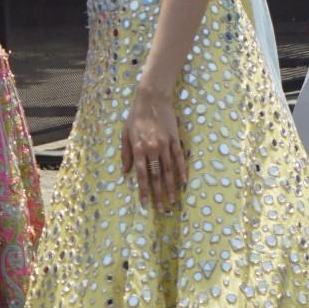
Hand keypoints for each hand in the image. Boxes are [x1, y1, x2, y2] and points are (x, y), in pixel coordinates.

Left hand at [121, 81, 186, 211]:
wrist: (152, 99)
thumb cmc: (136, 117)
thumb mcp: (125, 134)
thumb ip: (126, 154)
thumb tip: (126, 172)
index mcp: (138, 149)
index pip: (141, 175)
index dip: (143, 190)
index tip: (145, 203)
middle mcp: (152, 149)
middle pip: (156, 176)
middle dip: (157, 193)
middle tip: (159, 208)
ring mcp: (165, 144)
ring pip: (168, 170)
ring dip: (170, 186)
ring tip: (172, 200)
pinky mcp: (175, 140)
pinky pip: (179, 158)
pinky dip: (181, 170)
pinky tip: (183, 182)